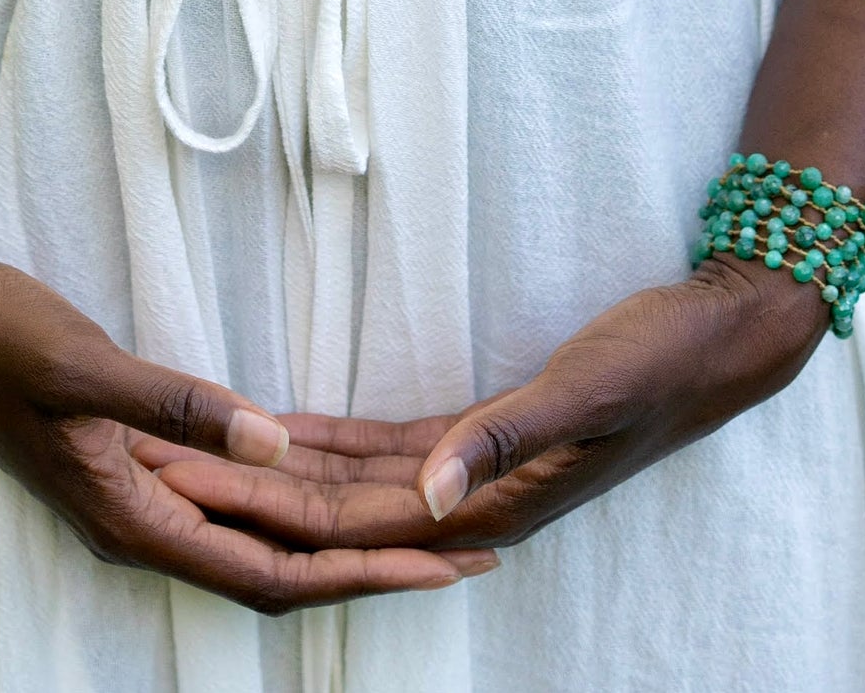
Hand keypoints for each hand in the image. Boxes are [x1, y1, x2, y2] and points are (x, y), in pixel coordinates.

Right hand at [0, 253, 496, 612]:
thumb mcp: (79, 366)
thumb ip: (174, 406)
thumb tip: (276, 445)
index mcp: (135, 517)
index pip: (273, 571)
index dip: (363, 574)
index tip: (443, 563)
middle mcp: (152, 517)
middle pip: (286, 561)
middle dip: (378, 559)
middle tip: (471, 545)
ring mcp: (151, 485)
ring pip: (269, 525)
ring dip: (347, 524)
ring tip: (426, 512)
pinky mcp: (150, 447)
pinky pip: (242, 477)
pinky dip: (298, 476)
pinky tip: (341, 462)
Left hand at [147, 258, 827, 549]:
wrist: (712, 341)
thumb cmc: (654, 366)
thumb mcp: (581, 395)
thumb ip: (502, 444)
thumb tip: (423, 504)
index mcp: (482, 509)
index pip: (338, 523)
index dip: (254, 509)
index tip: (178, 489)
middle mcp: (464, 503)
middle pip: (324, 511)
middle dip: (240, 496)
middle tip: (152, 467)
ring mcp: (468, 471)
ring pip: (345, 483)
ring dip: (271, 474)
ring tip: (196, 454)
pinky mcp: (475, 433)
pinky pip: (380, 448)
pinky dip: (325, 442)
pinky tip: (281, 429)